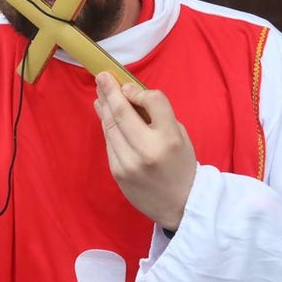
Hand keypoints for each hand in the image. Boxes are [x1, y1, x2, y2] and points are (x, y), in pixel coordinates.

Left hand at [93, 72, 195, 231]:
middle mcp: (148, 149)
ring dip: (103, 106)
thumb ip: (159, 117)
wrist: (180, 205)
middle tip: (102, 76)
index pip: (153, 101)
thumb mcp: (181, 137)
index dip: (138, 91)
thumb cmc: (181, 166)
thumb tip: (130, 95)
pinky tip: (103, 114)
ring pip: (111, 126)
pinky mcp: (117, 172)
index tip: (129, 87)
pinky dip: (106, 125)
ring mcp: (129, 162)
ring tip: (99, 91)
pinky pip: (109, 142)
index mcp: (170, 138)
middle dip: (110, 91)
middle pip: (123, 111)